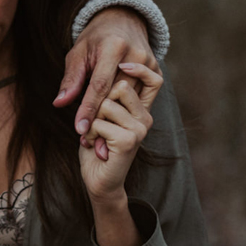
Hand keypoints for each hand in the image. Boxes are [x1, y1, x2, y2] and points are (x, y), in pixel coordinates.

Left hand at [57, 7, 158, 152]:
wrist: (122, 21)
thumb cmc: (95, 40)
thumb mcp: (78, 54)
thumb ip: (71, 80)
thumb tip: (60, 103)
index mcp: (114, 47)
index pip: (100, 86)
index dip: (89, 109)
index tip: (80, 129)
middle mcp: (136, 54)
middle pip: (116, 96)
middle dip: (100, 115)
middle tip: (84, 131)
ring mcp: (150, 62)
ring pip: (129, 100)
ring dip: (113, 114)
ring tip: (97, 124)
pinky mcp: (157, 69)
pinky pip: (141, 98)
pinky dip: (126, 107)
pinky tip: (115, 112)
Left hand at [79, 61, 163, 202]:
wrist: (99, 181)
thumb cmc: (97, 145)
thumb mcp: (98, 114)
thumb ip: (103, 96)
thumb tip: (102, 80)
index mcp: (142, 108)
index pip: (154, 79)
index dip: (140, 68)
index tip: (125, 64)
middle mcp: (147, 116)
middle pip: (121, 85)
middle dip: (100, 100)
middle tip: (98, 122)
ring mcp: (141, 127)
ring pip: (108, 103)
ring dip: (93, 120)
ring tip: (96, 135)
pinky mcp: (130, 139)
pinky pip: (101, 122)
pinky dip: (91, 133)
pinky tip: (96, 145)